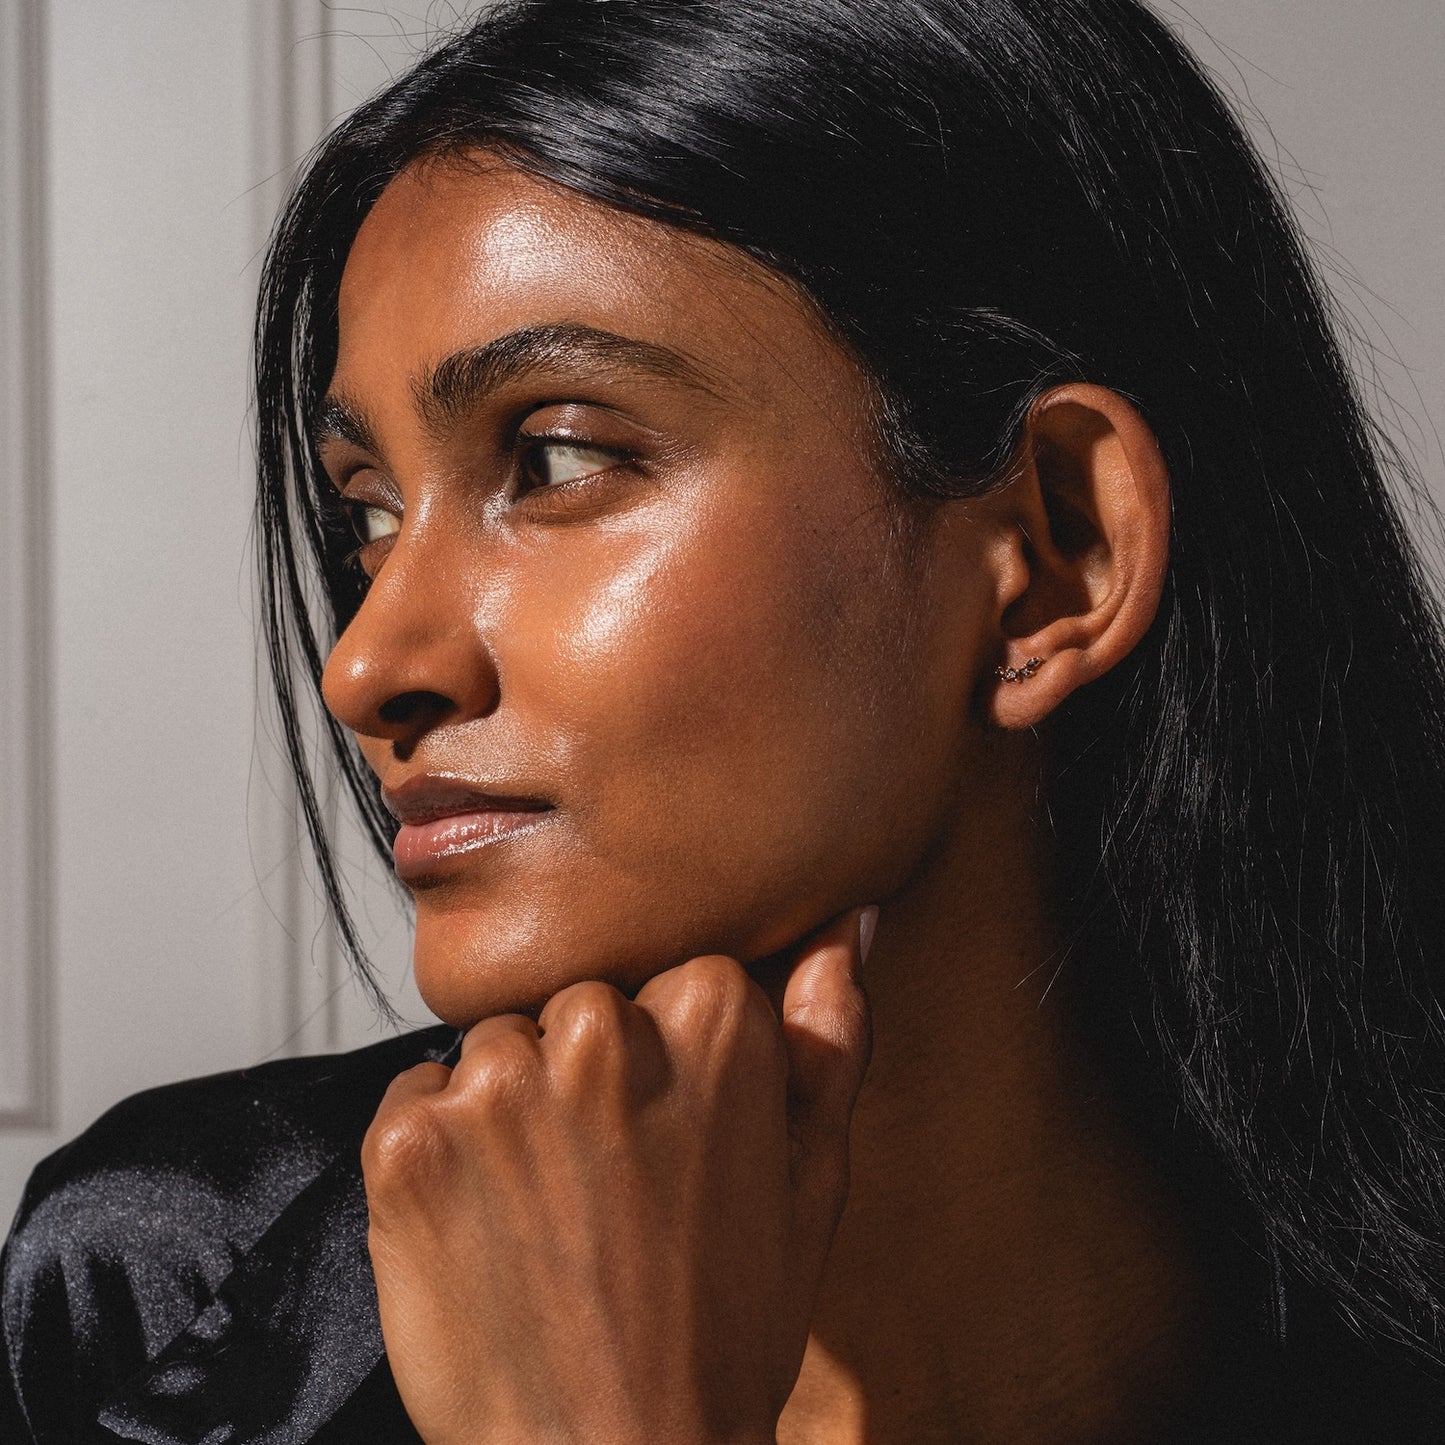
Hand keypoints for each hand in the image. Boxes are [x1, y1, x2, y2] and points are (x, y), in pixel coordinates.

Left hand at [361, 905, 876, 1444]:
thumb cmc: (722, 1330)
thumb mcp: (814, 1180)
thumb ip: (831, 1037)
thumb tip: (845, 930)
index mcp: (712, 1023)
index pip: (670, 978)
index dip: (670, 1062)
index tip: (670, 1136)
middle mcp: (600, 1033)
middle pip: (577, 1005)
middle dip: (587, 1076)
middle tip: (608, 1185)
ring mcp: (497, 1085)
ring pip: (497, 1043)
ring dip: (511, 1108)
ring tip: (549, 1211)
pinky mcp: (410, 1142)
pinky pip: (417, 1091)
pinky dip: (439, 1147)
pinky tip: (486, 1223)